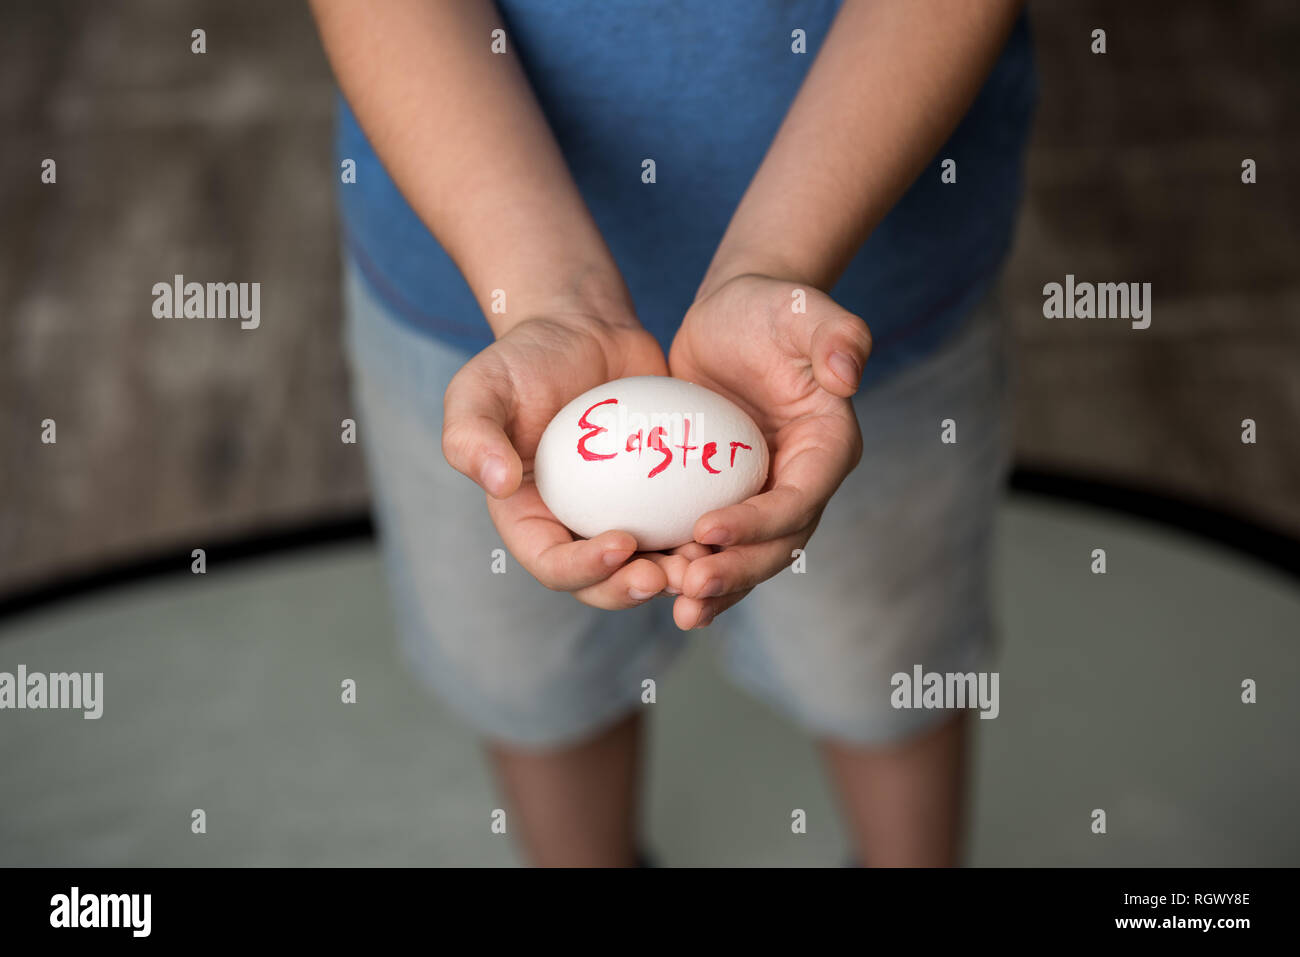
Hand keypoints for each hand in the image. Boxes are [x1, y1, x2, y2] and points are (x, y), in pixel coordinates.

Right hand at [443, 312, 697, 607]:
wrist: (583, 330)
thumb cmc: (524, 358)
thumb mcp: (480, 388)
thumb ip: (471, 436)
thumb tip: (499, 484)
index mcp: (528, 520)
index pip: (552, 564)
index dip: (584, 570)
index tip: (622, 545)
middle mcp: (573, 529)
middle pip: (603, 582)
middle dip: (633, 590)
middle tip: (667, 575)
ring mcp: (620, 516)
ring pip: (649, 565)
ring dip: (677, 576)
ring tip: (705, 562)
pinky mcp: (659, 497)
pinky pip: (682, 526)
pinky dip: (704, 536)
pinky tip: (732, 527)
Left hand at [666, 273, 871, 628]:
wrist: (733, 318)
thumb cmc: (768, 308)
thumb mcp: (801, 309)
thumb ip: (835, 334)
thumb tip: (848, 375)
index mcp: (828, 449)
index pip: (799, 500)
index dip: (758, 523)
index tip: (707, 529)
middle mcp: (802, 483)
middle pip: (778, 546)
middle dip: (737, 572)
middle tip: (690, 587)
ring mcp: (766, 497)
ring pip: (749, 559)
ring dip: (718, 589)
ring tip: (680, 608)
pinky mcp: (730, 500)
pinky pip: (716, 547)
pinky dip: (693, 572)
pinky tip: (657, 589)